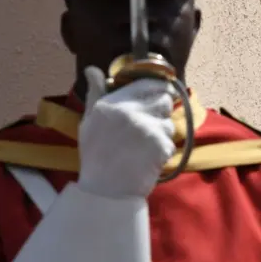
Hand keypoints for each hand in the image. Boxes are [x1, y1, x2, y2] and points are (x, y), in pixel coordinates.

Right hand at [77, 66, 175, 197]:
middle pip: (164, 99)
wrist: (105, 191)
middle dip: (161, 111)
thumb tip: (93, 69)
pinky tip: (148, 159)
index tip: (162, 93)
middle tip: (150, 126)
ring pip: (169, 122)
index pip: (148, 83)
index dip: (159, 87)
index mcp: (112, 103)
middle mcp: (130, 112)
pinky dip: (163, 152)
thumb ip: (95, 93)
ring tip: (145, 147)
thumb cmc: (95, 155)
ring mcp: (146, 128)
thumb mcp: (89, 121)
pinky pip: (171, 142)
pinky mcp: (159, 145)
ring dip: (162, 134)